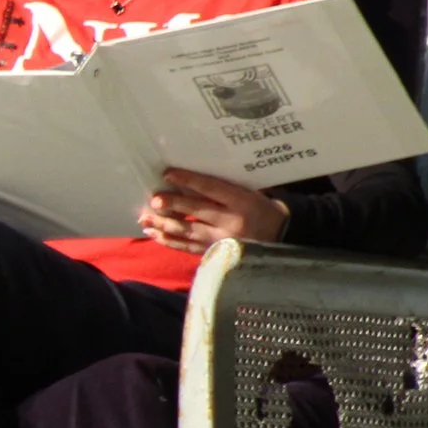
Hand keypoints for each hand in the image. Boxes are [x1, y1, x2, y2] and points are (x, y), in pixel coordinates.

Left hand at [137, 170, 288, 253]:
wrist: (282, 236)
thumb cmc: (262, 209)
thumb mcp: (248, 194)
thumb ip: (223, 189)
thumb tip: (187, 183)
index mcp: (242, 202)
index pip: (211, 188)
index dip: (188, 181)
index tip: (168, 174)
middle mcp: (231, 222)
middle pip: (196, 211)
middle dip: (172, 205)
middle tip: (153, 199)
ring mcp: (223, 240)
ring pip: (188, 232)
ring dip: (164, 225)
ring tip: (145, 218)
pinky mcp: (217, 253)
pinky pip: (188, 248)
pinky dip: (170, 241)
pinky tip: (155, 235)